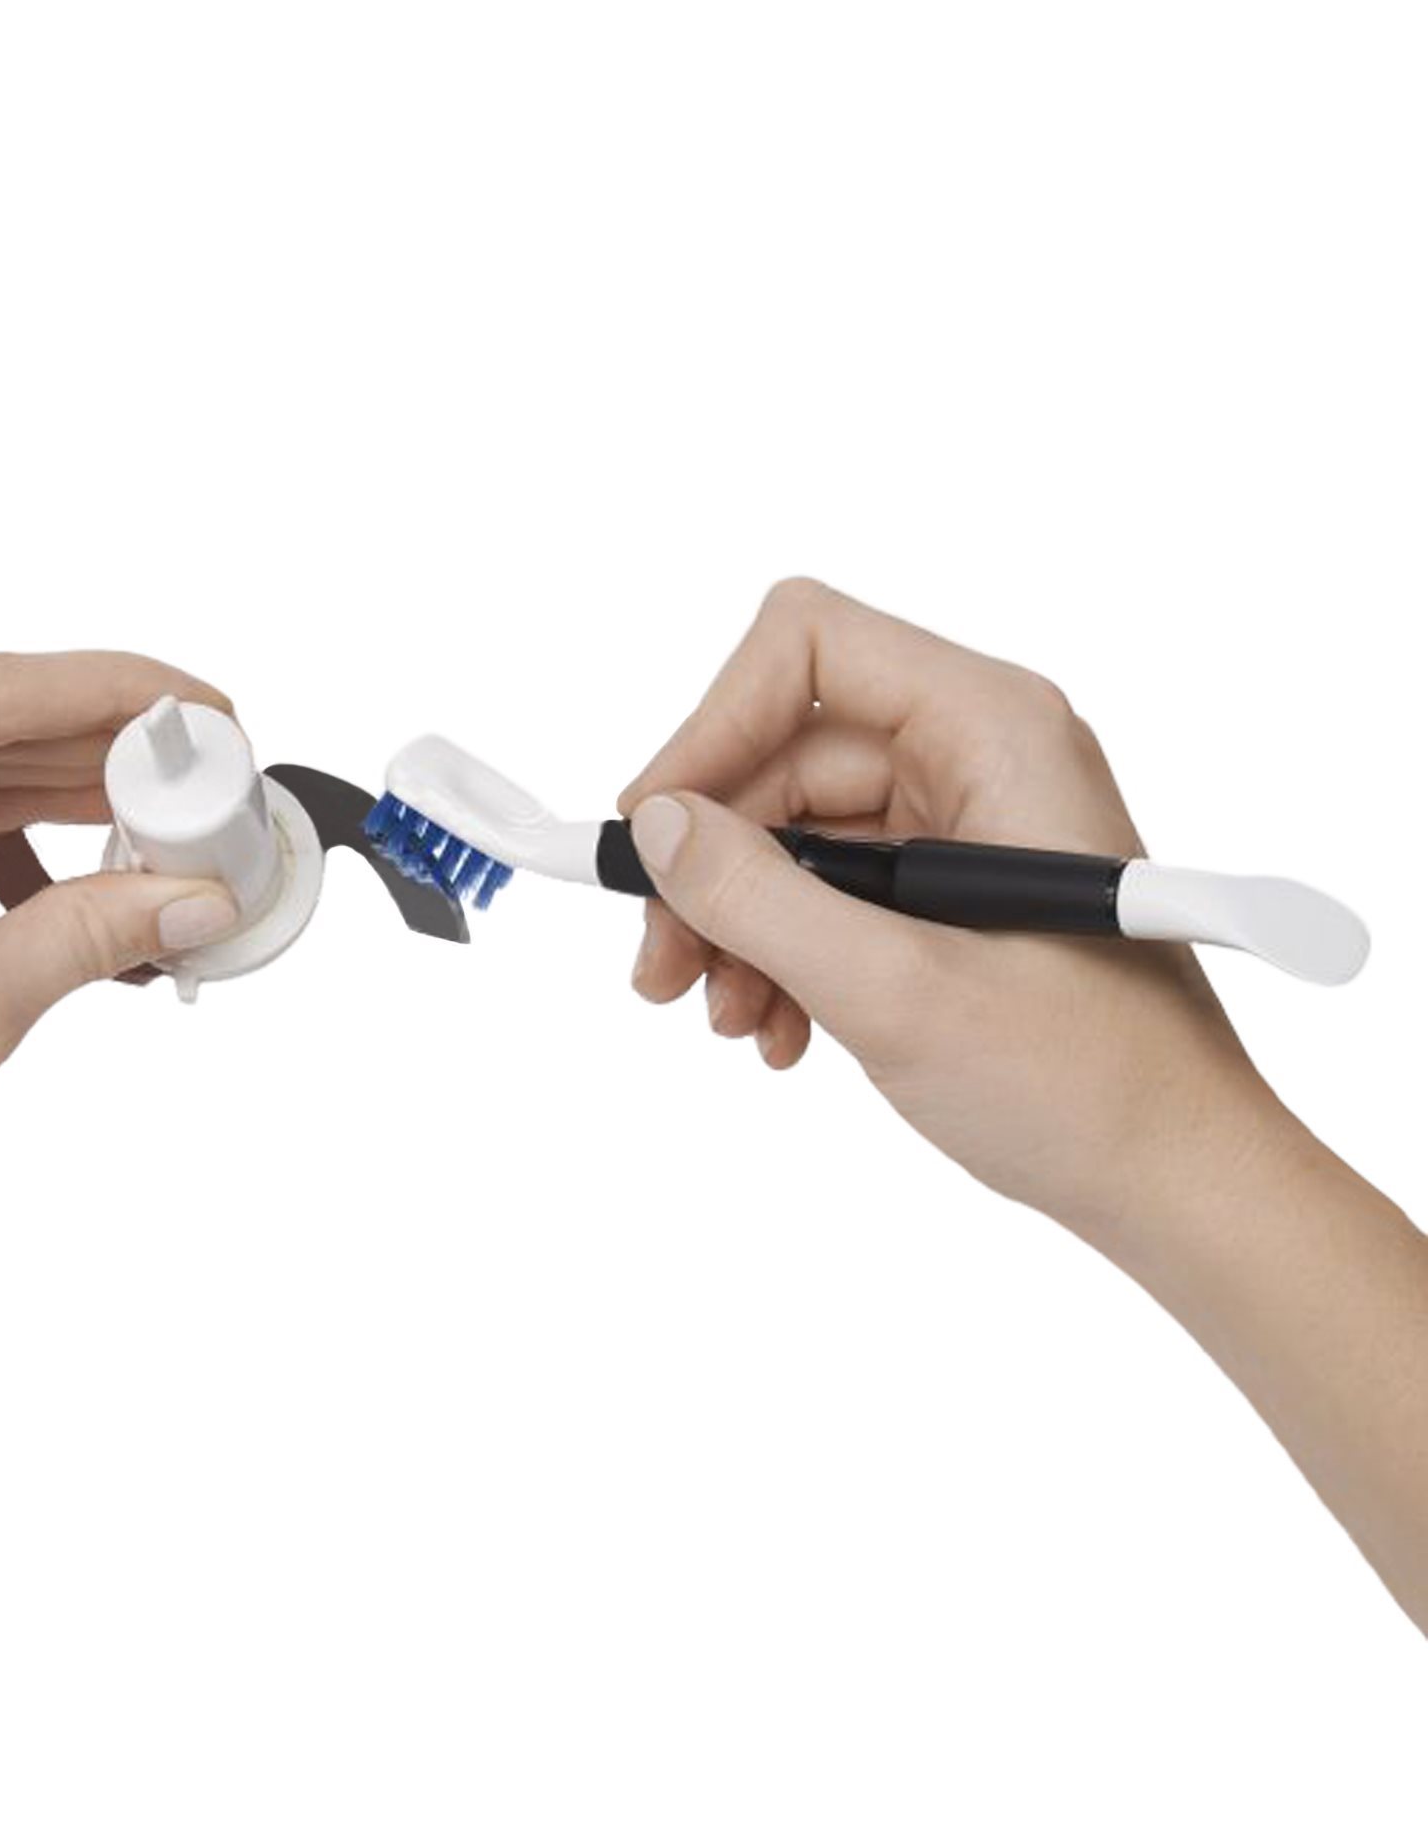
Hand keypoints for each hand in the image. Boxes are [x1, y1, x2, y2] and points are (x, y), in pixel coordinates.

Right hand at [620, 579, 1270, 1234]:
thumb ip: (759, 899)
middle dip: (709, 864)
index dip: (710, 728)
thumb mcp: (894, 990)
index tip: (651, 835)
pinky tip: (776, 1031)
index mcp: (993, 729)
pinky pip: (828, 893)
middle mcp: (978, 754)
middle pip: (782, 755)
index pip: (808, 648)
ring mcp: (964, 824)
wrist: (1179, 1183)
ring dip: (736, 925)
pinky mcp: (951, 894)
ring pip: (793, 834)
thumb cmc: (1088, 1086)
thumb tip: (654, 826)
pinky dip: (781, 956)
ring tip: (724, 1017)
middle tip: (658, 967)